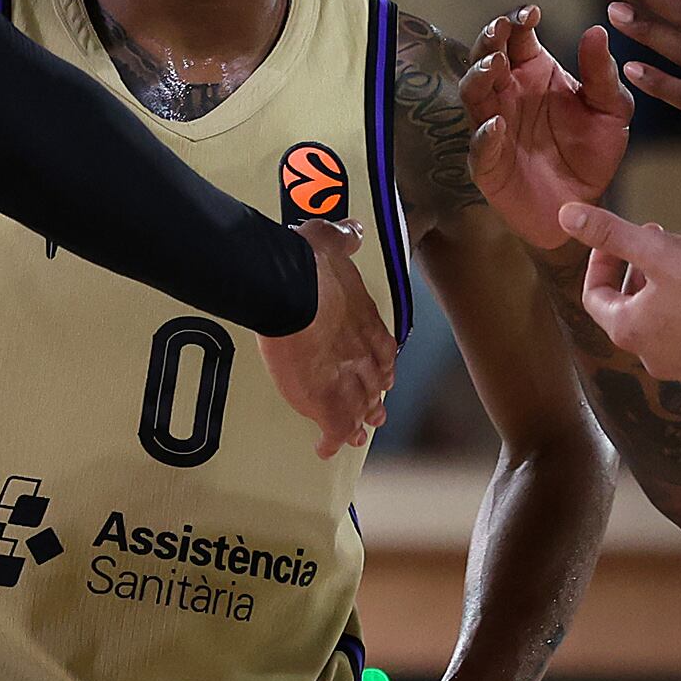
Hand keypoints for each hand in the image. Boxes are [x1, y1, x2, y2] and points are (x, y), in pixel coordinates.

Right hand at [258, 219, 394, 458]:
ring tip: (356, 435)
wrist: (297, 287)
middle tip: (375, 412)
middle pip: (374, 384)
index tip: (384, 372)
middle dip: (374, 398)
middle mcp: (363, 355)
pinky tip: (325, 450)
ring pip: (358, 409)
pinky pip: (332, 427)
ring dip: (357, 423)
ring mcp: (347, 380)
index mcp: (367, 323)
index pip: (382, 350)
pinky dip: (330, 439)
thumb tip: (352, 229)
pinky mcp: (325, 400)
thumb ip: (342, 237)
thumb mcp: (331, 240)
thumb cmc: (310, 264)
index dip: (382, 364)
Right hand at [460, 7, 630, 254]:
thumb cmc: (593, 150)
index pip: (517, 36)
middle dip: (490, 39)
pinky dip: (484, 134)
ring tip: (495, 65)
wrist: (586, 204)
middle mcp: (508, 93)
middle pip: (486, 56)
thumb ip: (602, 74)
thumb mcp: (611, 110)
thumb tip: (596, 31)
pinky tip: (496, 124)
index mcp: (534, 71)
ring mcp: (493, 125)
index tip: (532, 13)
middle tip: (502, 28)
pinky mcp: (488, 162)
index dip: (519, 20)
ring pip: (473, 93)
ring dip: (479, 76)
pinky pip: (479, 145)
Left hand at [564, 201, 680, 386]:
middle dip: (641, 268)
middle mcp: (652, 358)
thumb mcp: (659, 250)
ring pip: (667, 319)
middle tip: (658, 237)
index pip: (595, 296)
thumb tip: (564, 216)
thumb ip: (611, 232)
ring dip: (671, 284)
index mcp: (629, 331)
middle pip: (632, 308)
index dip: (600, 261)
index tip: (615, 238)